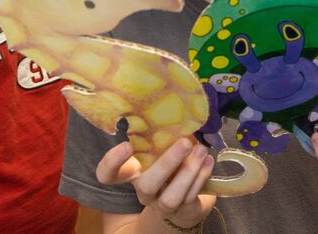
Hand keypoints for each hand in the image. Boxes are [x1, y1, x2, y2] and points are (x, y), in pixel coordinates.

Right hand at [96, 139, 215, 227]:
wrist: (186, 200)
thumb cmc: (171, 165)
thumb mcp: (161, 150)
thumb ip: (161, 135)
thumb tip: (176, 105)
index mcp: (134, 173)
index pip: (108, 174)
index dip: (112, 162)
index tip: (126, 146)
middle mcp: (144, 190)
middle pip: (146, 184)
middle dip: (166, 163)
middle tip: (184, 142)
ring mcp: (162, 204)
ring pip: (172, 196)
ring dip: (189, 172)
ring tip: (202, 150)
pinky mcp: (182, 211)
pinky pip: (191, 197)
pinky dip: (201, 176)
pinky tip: (209, 161)